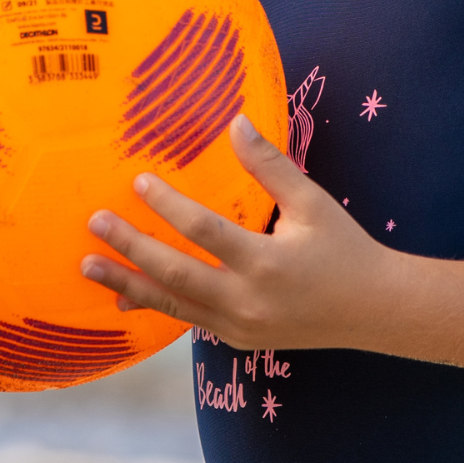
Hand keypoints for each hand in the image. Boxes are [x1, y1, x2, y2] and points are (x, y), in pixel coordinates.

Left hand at [82, 116, 398, 349]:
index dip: (168, 206)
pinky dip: (156, 305)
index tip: (138, 181)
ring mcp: (239, 327)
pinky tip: (125, 294)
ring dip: (128, 283)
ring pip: (173, 305)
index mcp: (266, 262)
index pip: (204, 231)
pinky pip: (188, 321)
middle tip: (94, 225)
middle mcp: (247, 301)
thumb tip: (236, 122)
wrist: (374, 310)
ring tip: (88, 266)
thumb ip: (270, 165)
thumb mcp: (312, 202)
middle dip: (130, 248)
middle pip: (175, 273)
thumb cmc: (344, 248)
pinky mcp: (237, 340)